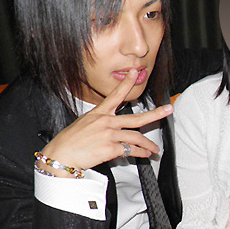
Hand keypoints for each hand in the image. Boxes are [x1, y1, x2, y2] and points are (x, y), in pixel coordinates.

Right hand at [39, 69, 172, 173]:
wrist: (61, 155)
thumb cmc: (70, 141)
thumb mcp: (84, 123)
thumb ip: (101, 122)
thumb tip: (112, 127)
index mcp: (100, 113)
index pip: (116, 95)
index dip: (127, 83)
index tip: (135, 72)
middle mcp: (107, 122)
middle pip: (137, 117)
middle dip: (156, 114)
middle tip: (168, 109)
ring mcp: (110, 134)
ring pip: (137, 137)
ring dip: (149, 145)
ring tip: (155, 150)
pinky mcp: (111, 148)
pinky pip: (131, 151)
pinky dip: (140, 154)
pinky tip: (145, 155)